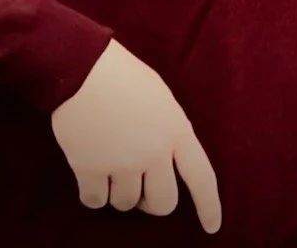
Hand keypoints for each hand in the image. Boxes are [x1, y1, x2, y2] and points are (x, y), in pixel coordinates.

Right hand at [51, 40, 220, 228]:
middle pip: (163, 203)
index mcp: (176, 130)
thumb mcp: (161, 99)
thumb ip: (168, 131)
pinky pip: (95, 202)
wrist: (84, 68)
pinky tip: (90, 174)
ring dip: (118, 192)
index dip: (208, 205)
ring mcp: (122, 163)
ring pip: (126, 204)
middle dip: (151, 202)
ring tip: (110, 166)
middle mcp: (154, 152)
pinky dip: (93, 194)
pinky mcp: (90, 170)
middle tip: (139, 188)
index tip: (212, 228)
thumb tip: (164, 163)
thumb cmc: (124, 76)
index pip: (202, 177)